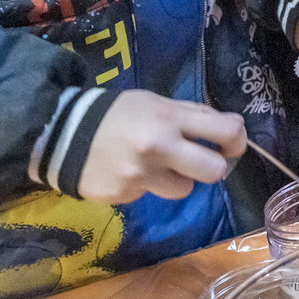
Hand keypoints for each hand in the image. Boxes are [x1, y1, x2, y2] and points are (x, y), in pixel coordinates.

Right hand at [77, 90, 245, 203]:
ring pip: (184, 189)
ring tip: (155, 165)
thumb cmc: (116, 114)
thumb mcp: (155, 102)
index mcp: (170, 118)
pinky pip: (150, 195)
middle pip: (214, 171)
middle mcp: (158, 148)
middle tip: (202, 161)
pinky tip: (128, 172)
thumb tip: (229, 128)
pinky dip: (146, 186)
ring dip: (176, 179)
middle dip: (214, 168)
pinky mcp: (124, 195)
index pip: (227, 131)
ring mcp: (140, 175)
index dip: (237, 141)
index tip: (231, 145)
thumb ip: (191, 115)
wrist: (61, 133)